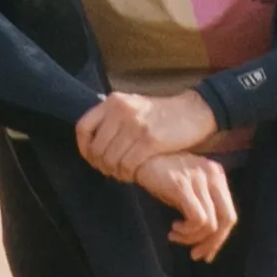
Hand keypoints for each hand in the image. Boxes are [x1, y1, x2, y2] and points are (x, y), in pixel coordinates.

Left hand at [78, 86, 219, 181]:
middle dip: (101, 165)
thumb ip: (112, 119)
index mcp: (114, 101)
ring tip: (123, 174)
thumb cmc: (161, 114)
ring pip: (111, 159)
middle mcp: (121, 111)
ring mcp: (135, 125)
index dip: (84, 148)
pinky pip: (128, 165)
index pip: (83, 127)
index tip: (92, 158)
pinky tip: (133, 174)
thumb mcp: (133, 107)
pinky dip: (128, 174)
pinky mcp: (150, 140)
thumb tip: (91, 142)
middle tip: (111, 171)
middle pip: (96, 148)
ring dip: (115, 172)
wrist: (192, 112)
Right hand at [129, 149, 234, 257]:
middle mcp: (213, 175)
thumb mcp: (189, 190)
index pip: (230, 214)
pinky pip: (197, 219)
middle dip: (212, 243)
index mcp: (217, 175)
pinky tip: (174, 229)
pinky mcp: (182, 185)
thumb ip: (203, 207)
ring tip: (175, 236)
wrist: (138, 158)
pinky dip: (187, 231)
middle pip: (227, 219)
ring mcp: (198, 178)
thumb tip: (211, 242)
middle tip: (196, 255)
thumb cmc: (163, 177)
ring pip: (210, 224)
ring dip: (192, 238)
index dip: (220, 239)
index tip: (206, 253)